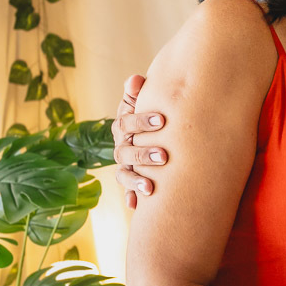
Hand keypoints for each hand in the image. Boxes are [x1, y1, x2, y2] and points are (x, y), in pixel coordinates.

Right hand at [112, 74, 167, 208]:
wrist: (158, 131)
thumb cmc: (154, 113)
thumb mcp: (146, 101)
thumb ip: (139, 92)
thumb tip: (135, 80)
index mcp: (123, 126)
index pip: (126, 123)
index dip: (141, 121)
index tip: (161, 120)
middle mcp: (121, 147)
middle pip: (126, 151)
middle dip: (143, 154)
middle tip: (164, 156)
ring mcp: (124, 166)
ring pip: (124, 174)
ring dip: (136, 181)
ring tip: (150, 187)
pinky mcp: (131, 181)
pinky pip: (128, 191)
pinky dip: (132, 198)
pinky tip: (137, 206)